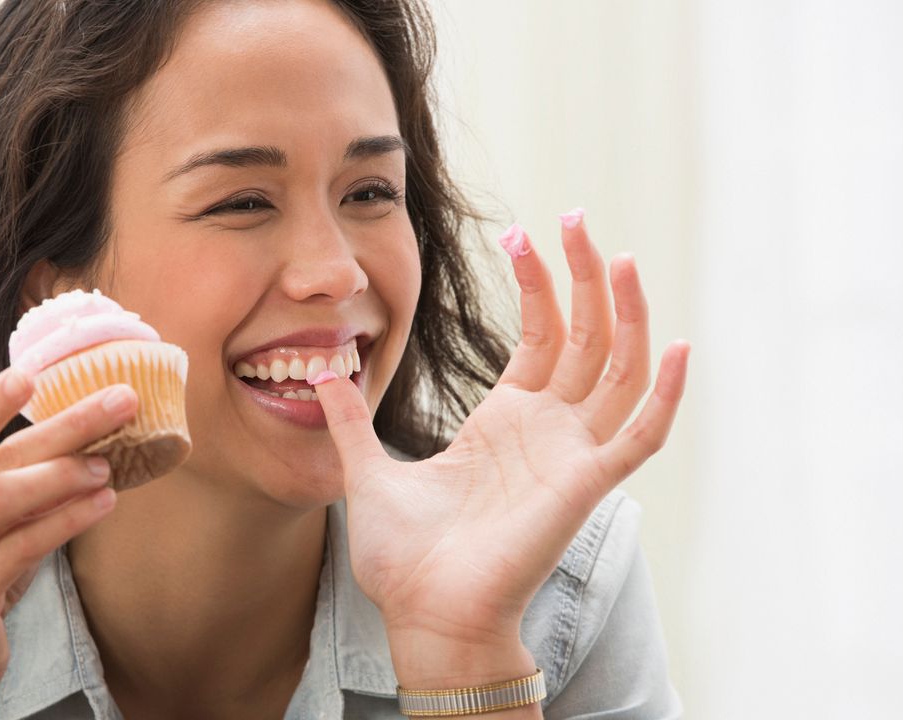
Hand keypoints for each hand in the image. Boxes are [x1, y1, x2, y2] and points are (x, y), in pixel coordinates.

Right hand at [0, 370, 136, 705]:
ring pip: (3, 497)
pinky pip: (23, 547)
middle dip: (65, 425)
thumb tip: (85, 428)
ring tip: (108, 463)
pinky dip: (68, 521)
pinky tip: (102, 504)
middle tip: (119, 402)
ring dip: (64, 475)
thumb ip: (8, 475)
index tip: (34, 373)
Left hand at [313, 214, 689, 668]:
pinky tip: (675, 343)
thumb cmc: (406, 558)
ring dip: (624, 312)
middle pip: (584, 335)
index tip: (519, 235)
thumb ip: (348, 420)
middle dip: (584, 275)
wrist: (422, 613)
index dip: (537, 284)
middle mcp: (546, 430)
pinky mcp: (584, 484)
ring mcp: (570, 454)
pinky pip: (640, 435)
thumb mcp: (367, 470)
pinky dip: (664, 395)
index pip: (539, 335)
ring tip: (617, 253)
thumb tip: (315, 372)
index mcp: (504, 422)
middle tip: (576, 217)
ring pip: (617, 369)